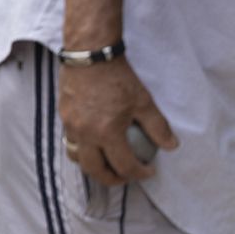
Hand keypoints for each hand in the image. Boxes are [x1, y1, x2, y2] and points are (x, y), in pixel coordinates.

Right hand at [58, 57, 177, 185]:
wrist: (89, 54)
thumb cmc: (119, 78)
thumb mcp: (144, 102)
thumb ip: (158, 127)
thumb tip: (171, 146)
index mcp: (106, 133)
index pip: (124, 166)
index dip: (140, 174)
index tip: (149, 171)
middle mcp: (85, 133)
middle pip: (95, 170)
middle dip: (112, 179)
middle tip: (127, 177)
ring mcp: (70, 125)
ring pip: (78, 158)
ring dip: (93, 167)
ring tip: (109, 165)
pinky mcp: (62, 116)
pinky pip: (71, 142)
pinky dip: (83, 150)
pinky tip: (96, 145)